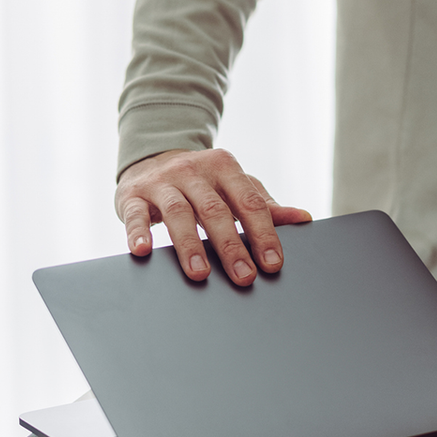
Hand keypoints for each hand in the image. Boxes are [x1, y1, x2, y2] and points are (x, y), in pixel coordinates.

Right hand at [115, 148, 311, 285]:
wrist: (152, 159)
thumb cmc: (204, 182)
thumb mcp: (234, 186)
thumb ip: (265, 204)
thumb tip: (303, 218)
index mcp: (224, 167)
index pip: (248, 202)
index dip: (262, 233)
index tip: (272, 263)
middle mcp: (193, 170)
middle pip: (215, 210)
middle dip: (231, 246)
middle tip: (244, 277)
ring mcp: (162, 181)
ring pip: (177, 213)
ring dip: (190, 245)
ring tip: (200, 273)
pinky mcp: (133, 195)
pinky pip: (134, 215)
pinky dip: (138, 233)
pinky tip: (144, 251)